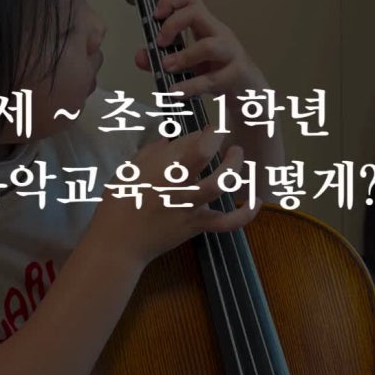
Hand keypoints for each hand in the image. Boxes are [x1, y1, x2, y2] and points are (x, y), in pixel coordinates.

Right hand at [91, 126, 261, 269]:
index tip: (208, 131)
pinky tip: (256, 202)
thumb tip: (168, 140)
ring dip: (234, 166)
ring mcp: (190, 206)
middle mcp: (177, 183)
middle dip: (218, 140)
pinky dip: (245, 214)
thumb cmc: (118, 204)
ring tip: (238, 155)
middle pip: (205, 155)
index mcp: (159, 167)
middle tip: (224, 138)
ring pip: (220, 184)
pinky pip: (227, 222)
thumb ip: (150, 152)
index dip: (204, 132)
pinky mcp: (198, 225)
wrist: (119, 243)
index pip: (187, 141)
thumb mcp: (128, 170)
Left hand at [134, 0, 262, 100]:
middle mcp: (219, 35)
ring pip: (208, 46)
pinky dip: (191, 86)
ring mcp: (230, 54)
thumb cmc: (221, 74)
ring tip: (166, 67)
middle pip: (197, 13)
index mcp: (207, 27)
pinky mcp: (236, 75)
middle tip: (159, 42)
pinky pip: (212, 79)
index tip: (155, 16)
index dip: (170, 1)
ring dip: (183, 56)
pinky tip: (176, 92)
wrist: (252, 96)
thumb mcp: (189, 65)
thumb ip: (163, 59)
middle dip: (172, 24)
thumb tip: (141, 56)